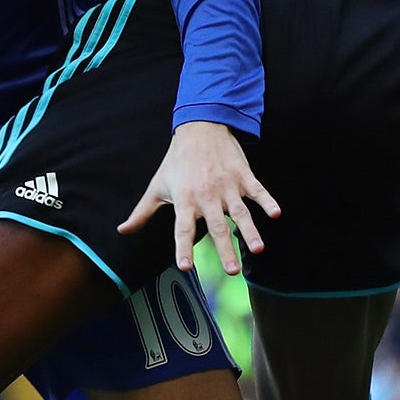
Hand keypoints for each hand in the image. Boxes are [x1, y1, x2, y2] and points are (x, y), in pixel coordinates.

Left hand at [118, 121, 278, 275]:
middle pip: (216, 227)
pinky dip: (268, 201)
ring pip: (240, 212)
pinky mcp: (243, 175)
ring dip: (250, 230)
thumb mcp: (157, 185)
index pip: (183, 229)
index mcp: (185, 200)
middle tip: (232, 271)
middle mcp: (206, 195)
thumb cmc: (176, 162)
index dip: (183, 248)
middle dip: (225, 249)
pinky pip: (257, 190)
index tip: (186, 267)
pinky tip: (276, 213)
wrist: (199, 128)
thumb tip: (122, 230)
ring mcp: (227, 186)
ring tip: (258, 249)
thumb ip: (142, 212)